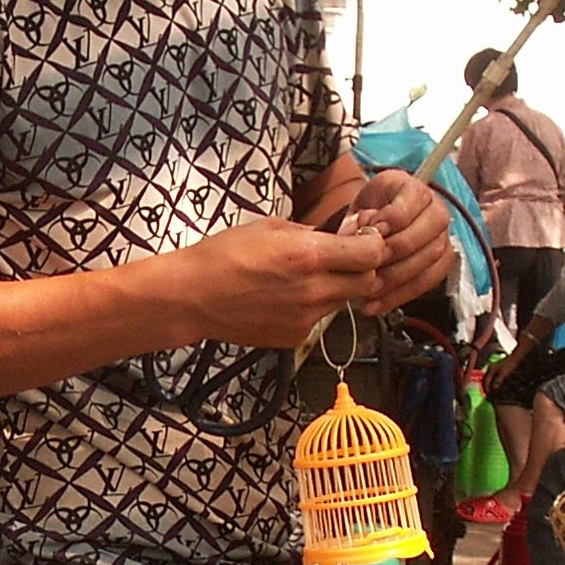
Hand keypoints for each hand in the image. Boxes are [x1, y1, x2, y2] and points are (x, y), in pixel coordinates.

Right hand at [179, 218, 391, 349]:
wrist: (191, 297)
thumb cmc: (223, 256)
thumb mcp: (269, 227)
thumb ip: (310, 232)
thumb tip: (338, 235)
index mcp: (308, 255)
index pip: (370, 254)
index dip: (373, 245)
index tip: (364, 240)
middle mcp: (312, 290)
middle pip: (366, 282)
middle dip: (361, 269)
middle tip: (344, 260)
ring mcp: (305, 318)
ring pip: (343, 303)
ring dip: (337, 289)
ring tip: (306, 278)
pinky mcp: (294, 337)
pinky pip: (318, 320)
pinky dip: (313, 308)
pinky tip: (286, 298)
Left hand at [342, 169, 457, 315]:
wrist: (380, 222)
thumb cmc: (371, 212)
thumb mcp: (358, 207)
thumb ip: (354, 221)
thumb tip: (352, 237)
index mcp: (413, 188)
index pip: (412, 202)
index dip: (389, 220)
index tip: (368, 230)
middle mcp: (436, 209)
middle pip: (422, 234)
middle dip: (392, 255)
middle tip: (367, 268)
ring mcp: (443, 236)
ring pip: (429, 260)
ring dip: (395, 280)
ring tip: (368, 291)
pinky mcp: (443, 261)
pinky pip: (429, 281)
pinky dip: (401, 295)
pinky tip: (378, 304)